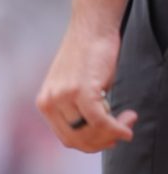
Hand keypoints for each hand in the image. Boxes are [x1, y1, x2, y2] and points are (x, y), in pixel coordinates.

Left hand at [36, 26, 137, 152]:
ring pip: (90, 133)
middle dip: (105, 142)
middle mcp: (49, 102)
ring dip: (114, 132)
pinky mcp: (80, 90)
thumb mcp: (74, 88)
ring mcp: (62, 96)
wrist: (92, 29)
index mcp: (44, 104)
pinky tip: (128, 123)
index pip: (68, 139)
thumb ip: (78, 112)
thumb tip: (99, 138)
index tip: (112, 136)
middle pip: (78, 140)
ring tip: (129, 117)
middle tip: (123, 130)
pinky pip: (99, 121)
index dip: (93, 144)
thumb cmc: (89, 57)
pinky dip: (117, 127)